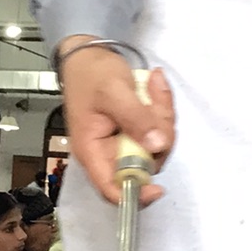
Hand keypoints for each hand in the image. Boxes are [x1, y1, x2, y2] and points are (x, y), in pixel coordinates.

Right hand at [57, 41, 174, 205]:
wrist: (88, 55)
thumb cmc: (91, 73)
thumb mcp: (113, 91)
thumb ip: (135, 118)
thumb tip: (157, 145)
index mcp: (92, 152)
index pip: (112, 189)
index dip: (136, 195)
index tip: (158, 188)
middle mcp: (108, 154)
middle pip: (144, 166)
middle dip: (158, 134)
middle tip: (155, 100)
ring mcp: (125, 144)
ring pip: (157, 147)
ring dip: (162, 116)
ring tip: (153, 85)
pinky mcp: (136, 133)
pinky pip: (159, 132)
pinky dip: (161, 110)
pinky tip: (153, 86)